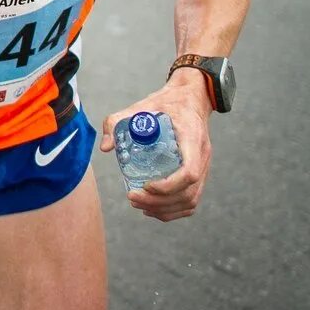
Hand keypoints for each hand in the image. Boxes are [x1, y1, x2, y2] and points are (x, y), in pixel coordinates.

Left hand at [101, 69, 213, 221]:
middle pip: (188, 192)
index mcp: (192, 139)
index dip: (168, 186)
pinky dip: (174, 210)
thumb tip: (106, 148)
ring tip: (140, 205)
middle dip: (159, 202)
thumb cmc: (165, 103)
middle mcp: (202, 156)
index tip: (144, 186)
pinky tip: (153, 209)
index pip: (189, 172)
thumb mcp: (139, 106)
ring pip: (191, 200)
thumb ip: (117, 121)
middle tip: (132, 198)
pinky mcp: (199, 172)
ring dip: (165, 209)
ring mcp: (203, 166)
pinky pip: (192, 199)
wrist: (189, 99)